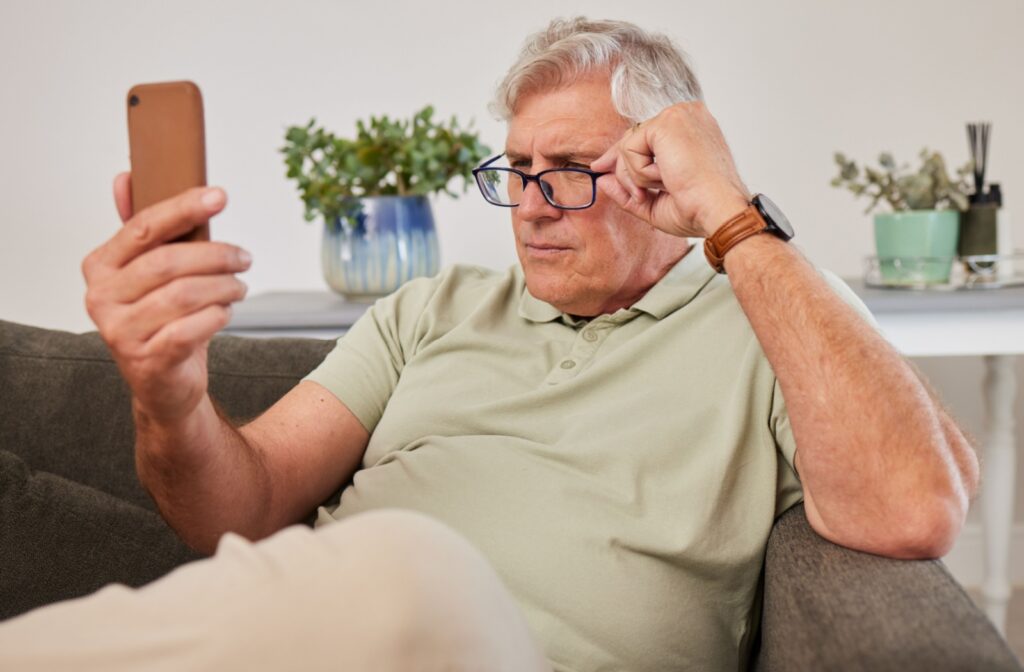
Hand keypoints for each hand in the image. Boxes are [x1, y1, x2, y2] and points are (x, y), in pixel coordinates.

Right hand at [82, 173, 250, 422]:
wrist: (164, 383)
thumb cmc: (161, 319)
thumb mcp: (149, 272)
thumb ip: (141, 229)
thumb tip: (126, 176)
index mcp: (100, 266)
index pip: (144, 227)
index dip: (183, 208)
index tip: (219, 196)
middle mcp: (101, 297)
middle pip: (167, 262)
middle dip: (215, 255)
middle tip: (243, 257)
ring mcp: (121, 332)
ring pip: (183, 295)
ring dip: (223, 286)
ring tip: (239, 286)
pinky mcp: (147, 361)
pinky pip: (191, 329)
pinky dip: (217, 316)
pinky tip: (225, 312)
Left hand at [591, 102, 750, 237]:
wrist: (718, 211)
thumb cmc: (699, 209)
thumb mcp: (656, 202)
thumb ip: (628, 189)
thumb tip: (602, 179)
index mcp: (693, 129)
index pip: (647, 136)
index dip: (624, 155)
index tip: (602, 167)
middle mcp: (687, 115)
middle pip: (633, 137)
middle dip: (622, 167)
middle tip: (639, 193)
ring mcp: (678, 115)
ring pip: (629, 145)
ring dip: (638, 176)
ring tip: (667, 186)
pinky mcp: (667, 122)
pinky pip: (629, 149)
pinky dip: (640, 172)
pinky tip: (666, 178)